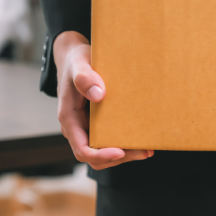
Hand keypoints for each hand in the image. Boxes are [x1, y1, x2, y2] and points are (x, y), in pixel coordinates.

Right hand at [54, 31, 151, 169]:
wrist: (74, 58)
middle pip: (95, 156)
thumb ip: (84, 78)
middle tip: (143, 152)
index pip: (82, 149)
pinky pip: (108, 138)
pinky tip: (141, 138)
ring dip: (124, 154)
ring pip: (102, 151)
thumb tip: (98, 95)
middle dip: (119, 157)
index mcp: (69, 118)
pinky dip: (124, 143)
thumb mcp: (78, 64)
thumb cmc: (75, 61)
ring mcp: (86, 126)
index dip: (100, 155)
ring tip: (147, 149)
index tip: (120, 151)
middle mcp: (76, 127)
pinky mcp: (96, 122)